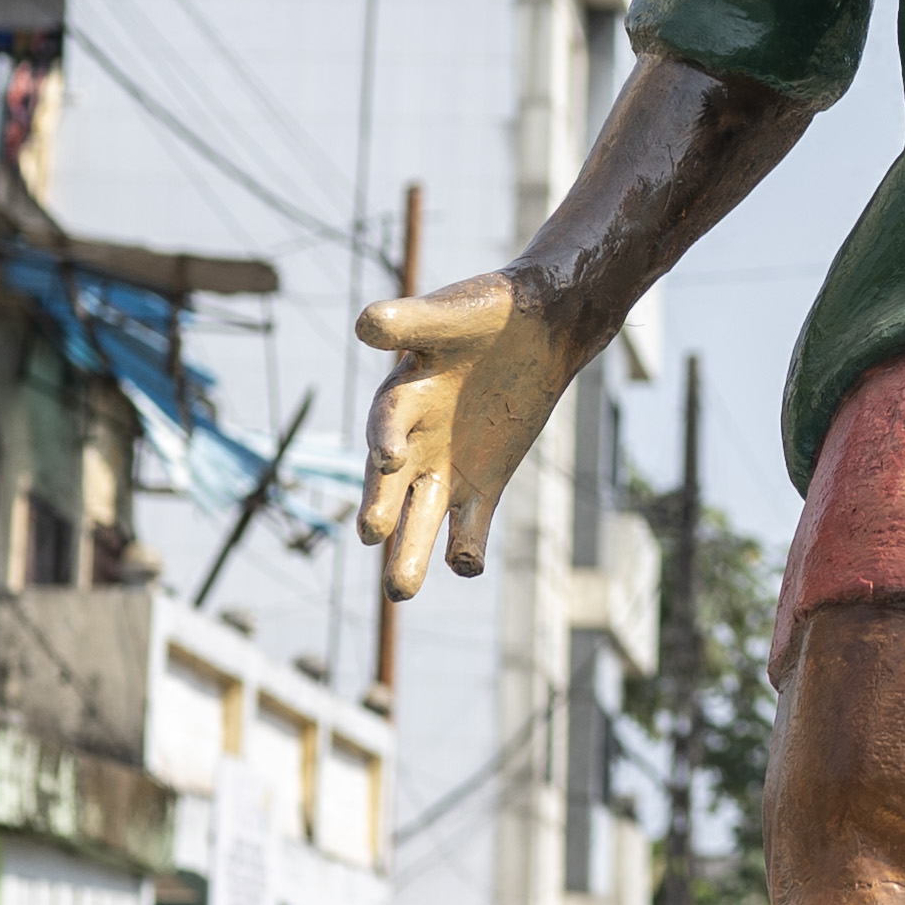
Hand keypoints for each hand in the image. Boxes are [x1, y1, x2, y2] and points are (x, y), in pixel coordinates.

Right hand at [354, 275, 586, 599]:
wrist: (538, 326)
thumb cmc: (485, 313)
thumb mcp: (449, 315)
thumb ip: (409, 323)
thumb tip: (366, 323)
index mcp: (402, 396)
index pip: (388, 422)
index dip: (387, 437)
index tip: (388, 460)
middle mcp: (413, 439)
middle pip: (392, 483)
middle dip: (382, 508)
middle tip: (373, 535)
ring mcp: (446, 466)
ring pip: (422, 516)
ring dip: (411, 551)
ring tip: (401, 591)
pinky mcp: (482, 484)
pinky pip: (470, 524)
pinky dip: (467, 547)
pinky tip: (466, 565)